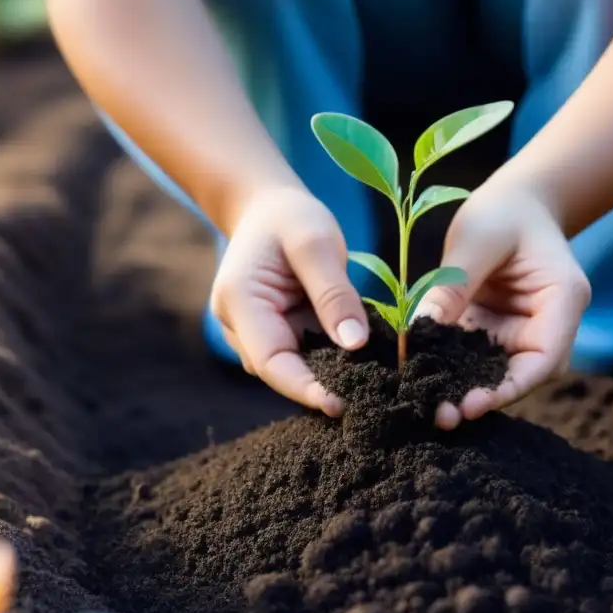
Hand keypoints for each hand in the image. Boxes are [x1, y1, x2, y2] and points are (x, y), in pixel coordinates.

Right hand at [210, 190, 368, 416]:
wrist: (267, 209)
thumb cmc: (290, 218)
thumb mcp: (317, 243)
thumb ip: (334, 293)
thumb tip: (355, 345)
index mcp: (239, 302)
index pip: (271, 361)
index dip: (305, 388)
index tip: (343, 404)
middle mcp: (238, 325)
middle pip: (281, 372)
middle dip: (322, 385)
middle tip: (373, 396)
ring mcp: (254, 333)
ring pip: (293, 368)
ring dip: (329, 374)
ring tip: (374, 380)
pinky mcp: (275, 333)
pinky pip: (303, 355)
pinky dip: (330, 359)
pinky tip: (362, 361)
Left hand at [415, 185, 591, 429]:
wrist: (515, 202)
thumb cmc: (505, 212)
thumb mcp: (478, 238)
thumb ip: (454, 284)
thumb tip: (418, 333)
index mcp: (563, 299)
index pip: (546, 358)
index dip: (511, 386)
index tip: (473, 403)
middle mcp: (548, 324)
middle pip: (521, 375)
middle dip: (485, 398)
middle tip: (442, 416)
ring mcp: (520, 331)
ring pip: (496, 373)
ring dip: (465, 391)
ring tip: (430, 410)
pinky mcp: (494, 332)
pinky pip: (474, 358)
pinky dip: (452, 372)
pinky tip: (423, 383)